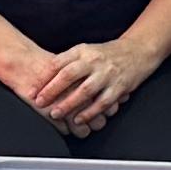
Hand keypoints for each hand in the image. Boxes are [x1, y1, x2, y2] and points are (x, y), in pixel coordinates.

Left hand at [29, 37, 159, 137]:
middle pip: (69, 75)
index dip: (44, 77)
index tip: (32, 89)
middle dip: (52, 90)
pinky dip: (90, 112)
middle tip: (39, 102)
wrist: (138, 51)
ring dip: (69, 104)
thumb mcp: (86, 50)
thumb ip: (68, 61)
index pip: (59, 63)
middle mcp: (94, 61)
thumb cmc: (107, 54)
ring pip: (85, 91)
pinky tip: (79, 119)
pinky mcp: (119, 87)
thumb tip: (44, 76)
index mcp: (83, 50)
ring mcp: (107, 74)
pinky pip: (102, 102)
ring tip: (56, 114)